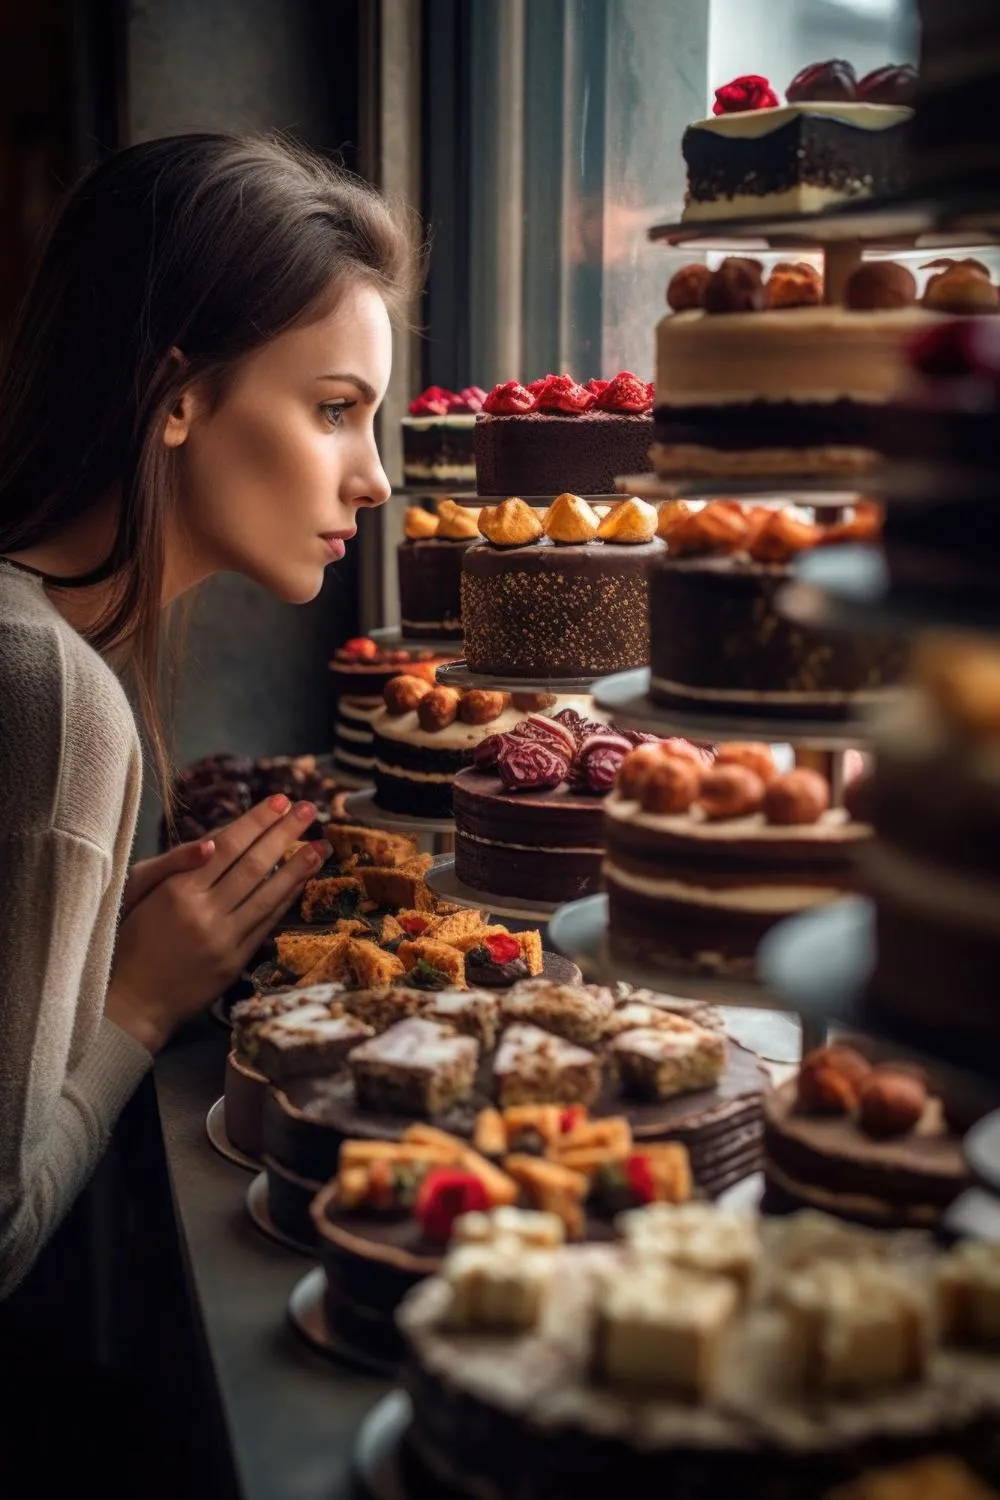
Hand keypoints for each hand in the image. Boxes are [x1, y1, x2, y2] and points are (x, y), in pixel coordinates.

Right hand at [107, 794, 326, 1054]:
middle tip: (310, 809)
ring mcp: (223, 939)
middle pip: (255, 864)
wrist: (130, 1001)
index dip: (257, 821)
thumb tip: (212, 844)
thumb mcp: (137, 891)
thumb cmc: (128, 940)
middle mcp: (204, 913)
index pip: (228, 845)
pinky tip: (302, 881)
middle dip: (285, 834)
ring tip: (321, 845)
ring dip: (299, 867)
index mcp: (178, 890)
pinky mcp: (235, 962)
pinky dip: (286, 900)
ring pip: (268, 895)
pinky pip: (266, 924)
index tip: (280, 800)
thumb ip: (175, 862)